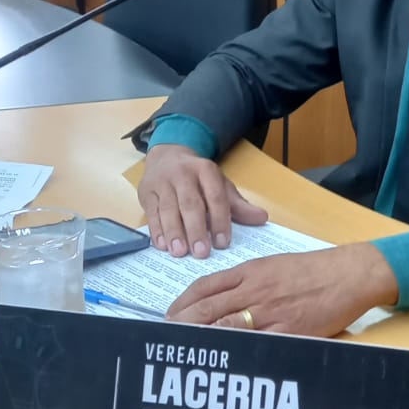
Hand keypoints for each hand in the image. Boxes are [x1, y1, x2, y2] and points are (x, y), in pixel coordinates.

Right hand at [138, 144, 267, 257]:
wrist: (167, 156)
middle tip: (201, 252)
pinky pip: (151, 213)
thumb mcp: (220, 185)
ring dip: (174, 232)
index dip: (220, 220)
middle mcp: (183, 174)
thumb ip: (238, 205)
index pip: (215, 197)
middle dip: (196, 229)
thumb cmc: (198, 178)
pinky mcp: (147, 192)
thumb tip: (261, 218)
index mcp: (206, 170)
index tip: (223, 243)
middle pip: (190, 203)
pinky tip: (163, 245)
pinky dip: (157, 230)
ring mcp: (162, 182)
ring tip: (180, 252)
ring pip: (168, 209)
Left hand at [165, 244, 399, 335]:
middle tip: (164, 336)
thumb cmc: (312, 270)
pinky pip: (255, 344)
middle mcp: (254, 291)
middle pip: (207, 309)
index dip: (182, 303)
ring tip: (183, 351)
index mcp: (249, 272)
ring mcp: (269, 313)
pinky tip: (222, 362)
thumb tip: (218, 297)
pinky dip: (236, 353)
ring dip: (201, 340)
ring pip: (225, 327)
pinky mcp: (287, 331)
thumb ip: (245, 280)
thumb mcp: (272, 265)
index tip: (168, 315)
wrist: (347, 275)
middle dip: (181, 323)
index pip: (205, 287)